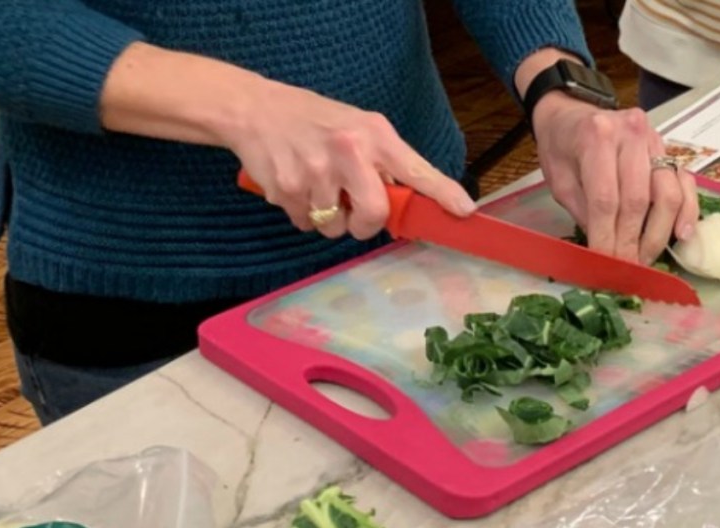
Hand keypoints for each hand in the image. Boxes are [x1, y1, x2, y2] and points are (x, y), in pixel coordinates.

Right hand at [223, 81, 475, 237]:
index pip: (416, 168)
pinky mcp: (288, 189)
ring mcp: (316, 171)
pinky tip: (296, 185)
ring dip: (328, 218)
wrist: (255, 110)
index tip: (464, 210)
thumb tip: (405, 202)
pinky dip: (302, 214)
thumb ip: (382, 161)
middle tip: (353, 212)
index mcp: (373, 135)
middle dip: (364, 224)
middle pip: (374, 215)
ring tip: (316, 186)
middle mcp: (349, 151)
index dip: (442, 192)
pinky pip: (305, 224)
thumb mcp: (357, 127)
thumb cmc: (314, 120)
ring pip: (335, 226)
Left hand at [532, 93, 698, 264]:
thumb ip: (583, 211)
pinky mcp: (669, 148)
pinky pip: (685, 182)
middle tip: (627, 268)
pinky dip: (687, 210)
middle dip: (633, 241)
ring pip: (667, 193)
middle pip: (639, 199)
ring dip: (658, 233)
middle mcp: (631, 133)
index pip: (606, 199)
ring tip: (646, 258)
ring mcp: (655, 139)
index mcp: (596, 137)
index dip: (608, 237)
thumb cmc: (561, 147)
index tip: (607, 264)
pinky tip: (681, 234)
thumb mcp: (559, 179)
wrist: (572, 112)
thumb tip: (605, 250)